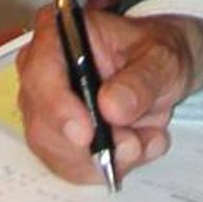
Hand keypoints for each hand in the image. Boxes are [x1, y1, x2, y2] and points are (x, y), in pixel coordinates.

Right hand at [15, 5, 202, 184]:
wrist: (159, 70)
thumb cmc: (153, 53)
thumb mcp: (162, 59)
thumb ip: (140, 81)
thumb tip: (111, 108)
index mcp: (60, 33)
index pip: (41, 70)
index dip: (57, 106)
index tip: (86, 134)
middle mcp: (42, 71)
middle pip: (42, 122)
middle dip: (89, 146)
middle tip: (132, 144)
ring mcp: (44, 109)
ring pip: (57, 152)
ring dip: (103, 158)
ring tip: (143, 140)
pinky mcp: (55, 140)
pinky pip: (71, 168)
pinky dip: (105, 167)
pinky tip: (135, 146)